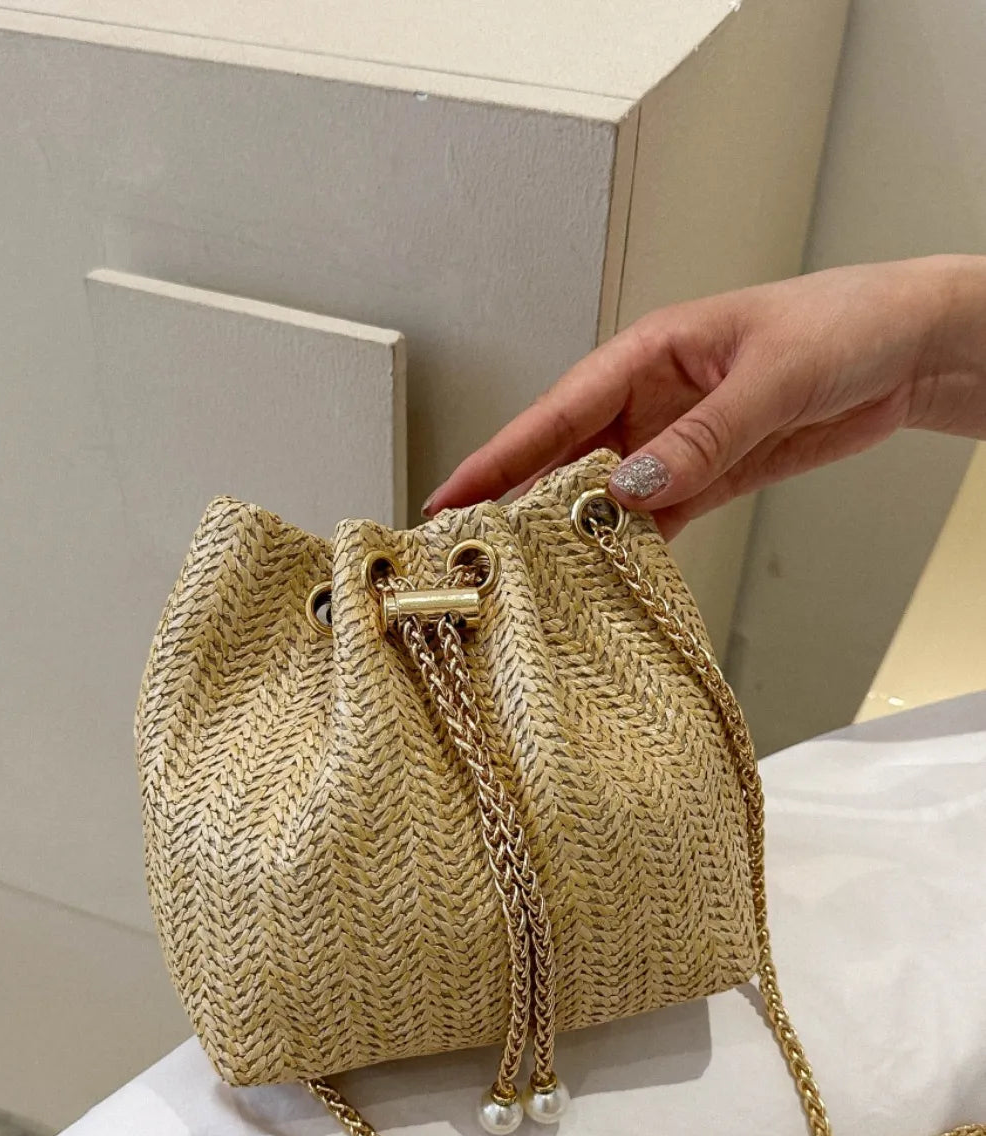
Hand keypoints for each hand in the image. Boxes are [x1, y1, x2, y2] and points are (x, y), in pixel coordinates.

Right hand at [424, 256, 985, 538]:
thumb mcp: (774, 374)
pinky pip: (658, 517)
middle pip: (568, 458)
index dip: (502, 456)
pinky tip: (608, 576)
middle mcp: (652, 398)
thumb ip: (704, 435)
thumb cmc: (847, 323)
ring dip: (576, 534)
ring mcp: (678, 440)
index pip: (560, 411)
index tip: (453, 495)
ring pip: (607, 495)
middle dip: (520, 502)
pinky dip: (635, 547)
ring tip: (531, 579)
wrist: (915, 347)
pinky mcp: (711, 474)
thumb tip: (631, 486)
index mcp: (650, 352)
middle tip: (473, 554)